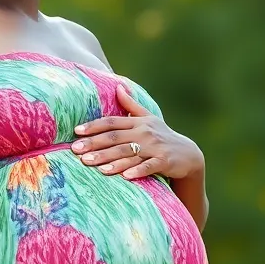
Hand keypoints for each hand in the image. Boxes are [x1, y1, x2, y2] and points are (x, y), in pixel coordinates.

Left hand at [72, 83, 204, 179]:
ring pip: (128, 152)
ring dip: (110, 159)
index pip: (111, 122)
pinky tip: (125, 176)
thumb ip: (131, 105)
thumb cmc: (162, 136)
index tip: (76, 131)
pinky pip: (149, 166)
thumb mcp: (148, 118)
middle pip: (115, 138)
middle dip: (94, 144)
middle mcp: (144, 132)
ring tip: (92, 164)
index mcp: (138, 122)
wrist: (188, 154)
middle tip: (76, 151)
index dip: (93, 126)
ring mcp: (154, 147)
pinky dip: (137, 170)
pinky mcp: (164, 161)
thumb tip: (117, 86)